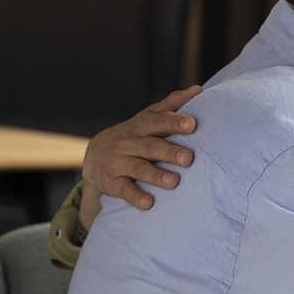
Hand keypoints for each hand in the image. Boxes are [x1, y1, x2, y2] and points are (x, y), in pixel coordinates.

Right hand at [81, 86, 201, 225]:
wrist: (94, 156)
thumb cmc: (133, 136)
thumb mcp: (148, 118)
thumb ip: (172, 105)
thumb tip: (198, 89)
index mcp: (141, 127)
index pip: (158, 122)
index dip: (174, 122)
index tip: (192, 124)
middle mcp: (129, 143)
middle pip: (151, 147)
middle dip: (169, 152)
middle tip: (189, 158)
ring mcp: (118, 162)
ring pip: (138, 168)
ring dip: (156, 175)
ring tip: (174, 182)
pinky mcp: (111, 181)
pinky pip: (124, 190)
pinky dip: (135, 196)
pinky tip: (148, 204)